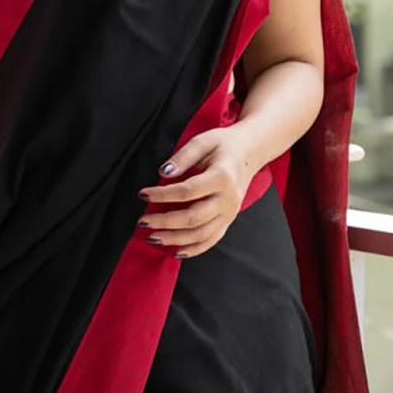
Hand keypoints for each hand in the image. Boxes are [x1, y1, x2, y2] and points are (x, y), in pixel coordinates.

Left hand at [137, 125, 258, 258]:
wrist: (250, 152)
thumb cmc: (225, 144)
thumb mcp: (203, 141)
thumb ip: (182, 157)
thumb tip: (163, 173)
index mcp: (222, 177)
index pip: (187, 191)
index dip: (162, 195)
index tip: (143, 195)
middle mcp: (228, 199)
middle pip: (193, 218)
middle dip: (165, 222)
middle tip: (142, 222)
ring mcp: (230, 213)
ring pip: (201, 234)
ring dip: (175, 239)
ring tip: (152, 238)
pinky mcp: (229, 220)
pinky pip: (212, 240)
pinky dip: (194, 249)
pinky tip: (176, 251)